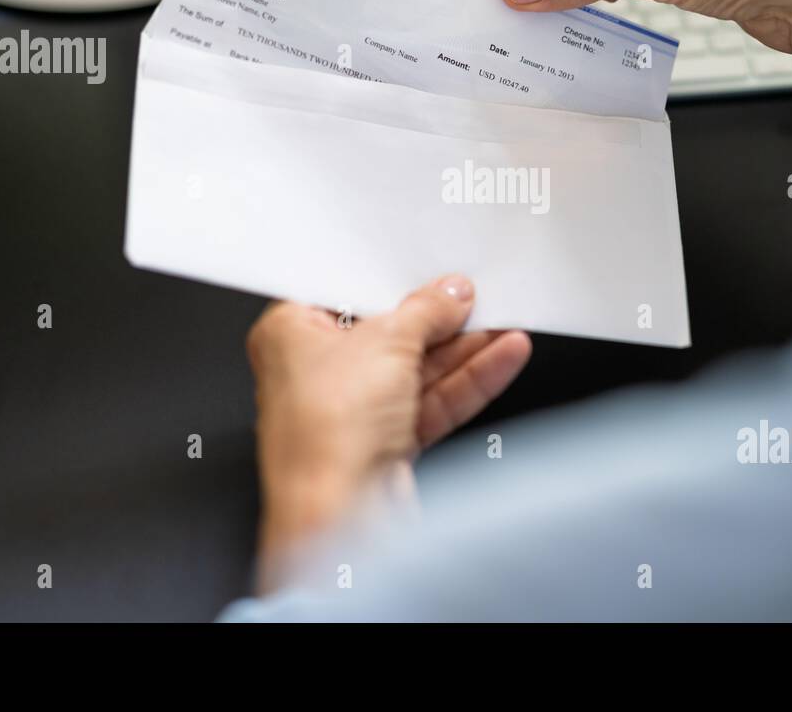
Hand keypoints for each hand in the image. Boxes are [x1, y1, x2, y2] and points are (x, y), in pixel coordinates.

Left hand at [245, 275, 530, 588]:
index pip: (347, 294)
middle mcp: (315, 374)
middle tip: (476, 298)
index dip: (391, 282)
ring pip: (416, 371)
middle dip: (438, 320)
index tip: (432, 274)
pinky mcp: (385, 443)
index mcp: (288, 335)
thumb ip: (425, 311)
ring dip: (463, 350)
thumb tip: (447, 295)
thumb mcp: (386, 341)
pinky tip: (501, 358)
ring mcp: (352, 413)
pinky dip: (467, 381)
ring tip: (503, 324)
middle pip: (388, 334)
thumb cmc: (324, 432)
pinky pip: (431, 402)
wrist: (339, 517)